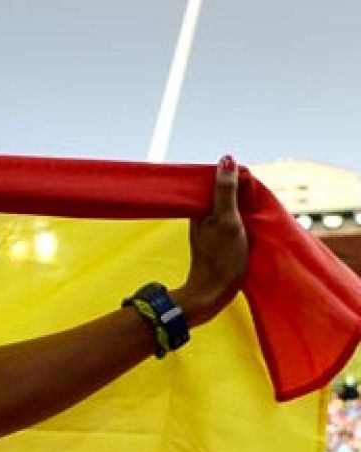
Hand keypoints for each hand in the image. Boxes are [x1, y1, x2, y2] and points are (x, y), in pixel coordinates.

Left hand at [176, 156, 247, 326]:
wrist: (213, 292)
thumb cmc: (221, 257)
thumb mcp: (227, 219)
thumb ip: (226, 191)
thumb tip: (225, 159)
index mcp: (198, 208)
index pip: (213, 180)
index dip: (230, 175)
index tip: (247, 175)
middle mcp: (200, 216)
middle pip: (220, 193)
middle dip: (237, 189)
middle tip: (253, 192)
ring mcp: (209, 228)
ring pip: (226, 206)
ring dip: (240, 203)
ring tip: (253, 206)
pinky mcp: (217, 240)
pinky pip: (230, 219)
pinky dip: (240, 216)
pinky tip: (250, 221)